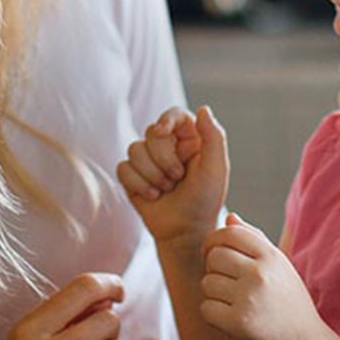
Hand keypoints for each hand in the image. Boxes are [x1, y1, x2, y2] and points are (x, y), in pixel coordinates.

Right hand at [117, 106, 229, 248]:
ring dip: (152, 174)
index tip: (164, 133)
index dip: (166, 120)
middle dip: (163, 158)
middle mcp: (168, 145)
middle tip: (177, 178)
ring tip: (166, 189)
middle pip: (151, 132)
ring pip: (134, 149)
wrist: (186, 231)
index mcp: (190, 139)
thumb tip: (202, 108)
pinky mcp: (132, 176)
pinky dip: (138, 184)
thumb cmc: (205, 200)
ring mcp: (148, 160)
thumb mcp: (215, 169)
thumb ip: (214, 137)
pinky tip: (153, 196)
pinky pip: (123, 168)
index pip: (174, 114)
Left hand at [199, 215, 339, 339]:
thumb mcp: (280, 267)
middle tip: (229, 285)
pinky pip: (206, 308)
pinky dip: (214, 315)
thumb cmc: (289, 304)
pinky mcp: (238, 324)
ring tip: (236, 304)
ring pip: (207, 283)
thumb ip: (255, 240)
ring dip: (215, 295)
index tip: (211, 252)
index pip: (230, 233)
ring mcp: (248, 299)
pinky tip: (232, 319)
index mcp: (272, 257)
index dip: (213, 240)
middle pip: (213, 256)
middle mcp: (260, 274)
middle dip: (214, 270)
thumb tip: (229, 218)